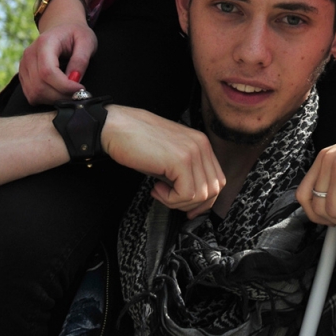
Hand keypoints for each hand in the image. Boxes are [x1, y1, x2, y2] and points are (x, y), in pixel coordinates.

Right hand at [19, 0, 97, 103]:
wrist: (62, 28)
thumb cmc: (76, 34)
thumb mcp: (87, 41)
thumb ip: (81, 59)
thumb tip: (74, 79)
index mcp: (44, 43)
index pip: (48, 72)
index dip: (64, 86)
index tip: (80, 89)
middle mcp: (29, 55)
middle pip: (39, 86)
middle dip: (61, 95)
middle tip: (78, 94)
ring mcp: (24, 66)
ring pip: (34, 93)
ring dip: (54, 99)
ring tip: (70, 92)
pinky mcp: (23, 76)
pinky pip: (31, 95)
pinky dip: (47, 99)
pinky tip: (59, 91)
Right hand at [102, 106, 225, 217]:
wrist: (118, 127)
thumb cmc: (138, 143)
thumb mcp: (169, 158)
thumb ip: (186, 173)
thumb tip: (194, 201)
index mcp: (201, 143)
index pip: (217, 179)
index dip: (205, 200)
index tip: (187, 208)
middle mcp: (201, 144)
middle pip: (214, 189)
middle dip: (192, 204)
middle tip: (170, 200)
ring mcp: (193, 151)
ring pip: (202, 195)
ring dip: (178, 202)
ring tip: (160, 191)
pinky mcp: (181, 160)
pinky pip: (186, 194)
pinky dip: (170, 199)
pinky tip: (156, 188)